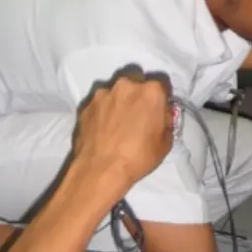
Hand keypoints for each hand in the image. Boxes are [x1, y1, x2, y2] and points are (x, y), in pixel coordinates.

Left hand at [72, 70, 173, 191]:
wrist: (100, 171)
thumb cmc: (138, 157)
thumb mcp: (165, 143)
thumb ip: (165, 121)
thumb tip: (161, 115)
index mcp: (151, 91)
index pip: (162, 83)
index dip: (162, 97)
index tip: (158, 110)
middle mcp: (127, 85)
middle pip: (136, 80)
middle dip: (138, 93)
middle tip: (137, 113)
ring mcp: (103, 93)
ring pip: (115, 91)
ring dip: (118, 100)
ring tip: (116, 121)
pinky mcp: (86, 105)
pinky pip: (99, 103)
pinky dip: (102, 111)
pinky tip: (102, 128)